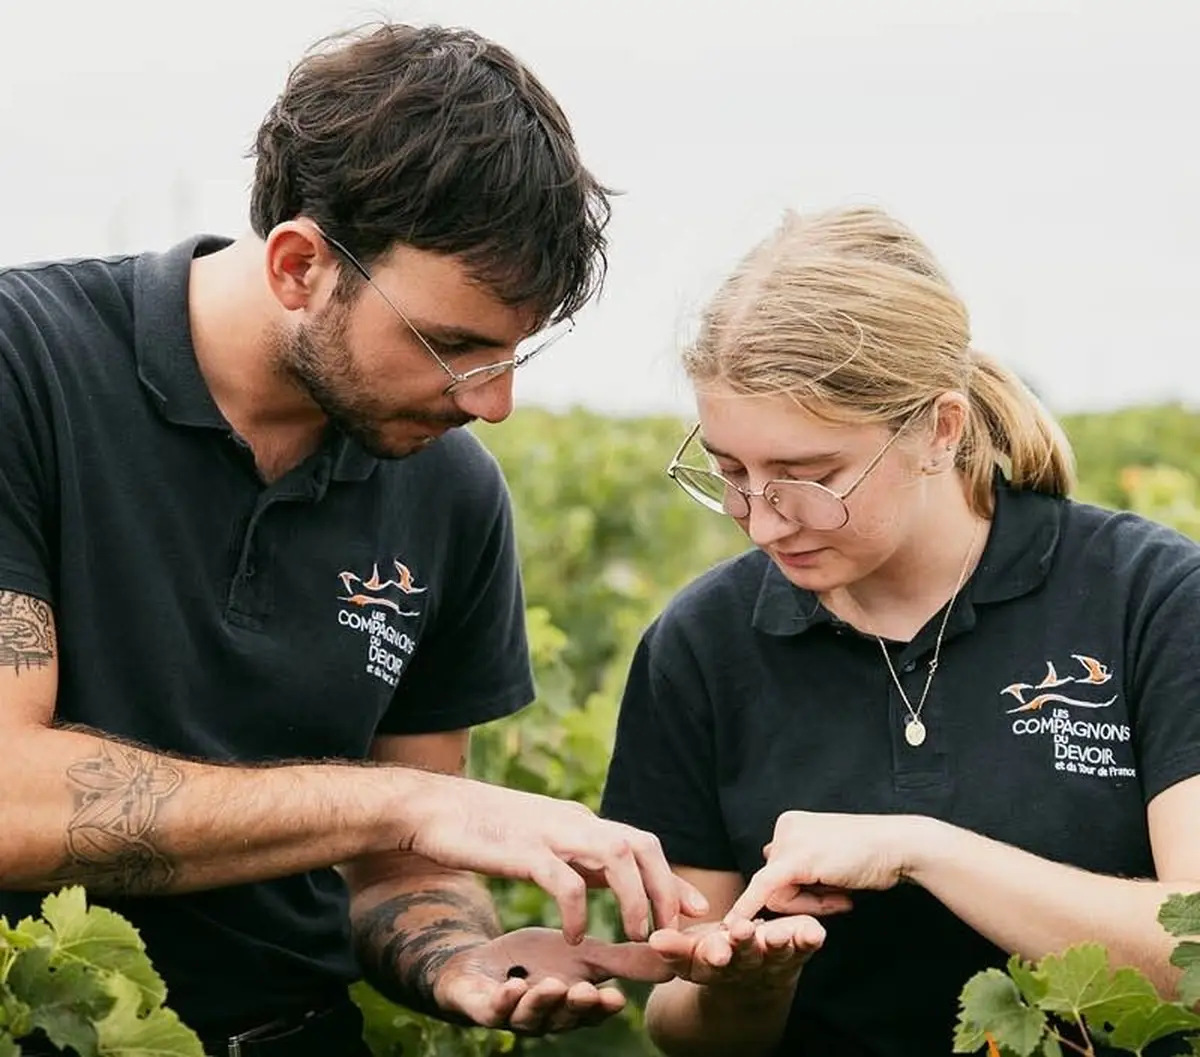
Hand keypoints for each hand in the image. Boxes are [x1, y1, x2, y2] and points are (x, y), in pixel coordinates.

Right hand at [407, 775, 708, 942]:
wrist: (433, 808)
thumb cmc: (485, 829)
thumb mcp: (544, 839)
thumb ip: (579, 855)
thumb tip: (614, 874)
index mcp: (580, 822)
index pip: (641, 845)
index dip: (672, 878)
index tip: (698, 910)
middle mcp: (574, 822)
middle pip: (641, 845)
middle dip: (665, 887)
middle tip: (674, 932)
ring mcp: (550, 833)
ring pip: (615, 856)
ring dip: (634, 898)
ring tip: (635, 936)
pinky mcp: (523, 849)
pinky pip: (564, 879)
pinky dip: (578, 910)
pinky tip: (576, 938)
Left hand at [432, 926, 674, 1034]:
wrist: (479, 965)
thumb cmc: (539, 962)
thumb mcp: (585, 956)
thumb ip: (625, 960)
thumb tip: (673, 958)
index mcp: (574, 1005)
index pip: (593, 1010)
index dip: (602, 1007)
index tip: (616, 997)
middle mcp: (547, 1017)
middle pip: (564, 1018)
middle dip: (575, 1007)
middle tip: (585, 991)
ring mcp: (514, 1015)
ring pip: (531, 1016)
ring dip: (543, 1003)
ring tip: (553, 985)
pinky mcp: (482, 1008)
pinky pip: (493, 1011)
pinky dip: (504, 1001)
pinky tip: (512, 987)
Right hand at [648, 917, 824, 993]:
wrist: (751, 978)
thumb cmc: (713, 954)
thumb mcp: (689, 953)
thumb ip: (673, 947)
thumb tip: (654, 941)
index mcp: (713, 966)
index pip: (708, 962)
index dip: (710, 956)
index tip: (713, 950)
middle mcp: (745, 967)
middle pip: (743, 958)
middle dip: (742, 945)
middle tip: (740, 932)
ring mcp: (772, 961)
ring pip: (774, 954)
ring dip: (775, 943)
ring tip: (774, 934)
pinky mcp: (796, 952)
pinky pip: (804, 948)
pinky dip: (809, 940)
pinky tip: (814, 933)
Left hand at [726, 810, 921, 921]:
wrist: (899, 846)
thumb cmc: (872, 855)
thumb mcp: (829, 858)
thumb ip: (802, 867)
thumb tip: (774, 882)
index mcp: (791, 824)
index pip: (780, 869)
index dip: (803, 890)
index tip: (823, 891)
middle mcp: (784, 828)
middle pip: (776, 883)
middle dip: (806, 899)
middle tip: (841, 893)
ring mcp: (788, 842)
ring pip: (778, 896)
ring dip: (811, 905)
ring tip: (843, 890)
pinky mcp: (794, 861)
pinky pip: (764, 890)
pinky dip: (747, 909)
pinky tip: (732, 924)